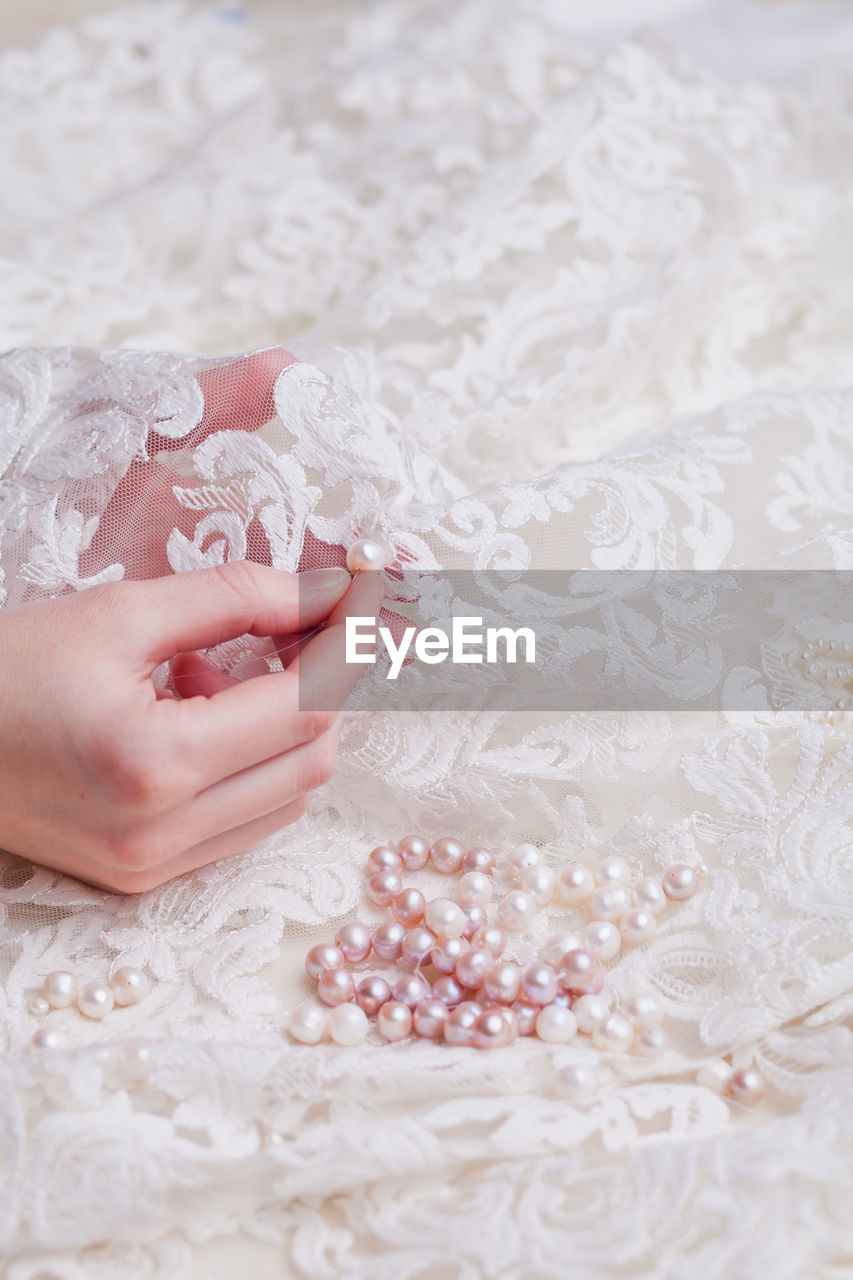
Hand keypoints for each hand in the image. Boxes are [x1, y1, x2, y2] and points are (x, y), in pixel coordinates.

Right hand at [0, 561, 383, 892]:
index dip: (347, 646)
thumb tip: (322, 591)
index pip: (306, 705)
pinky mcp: (144, 877)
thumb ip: (233, 599)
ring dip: (286, 727)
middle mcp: (164, 833)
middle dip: (323, 685)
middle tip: (295, 624)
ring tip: (213, 672)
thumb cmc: (3, 672)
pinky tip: (197, 717)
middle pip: (312, 757)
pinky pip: (246, 822)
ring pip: (288, 795)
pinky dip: (252, 765)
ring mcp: (155, 866)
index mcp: (157, 763)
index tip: (363, 597)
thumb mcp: (117, 615)